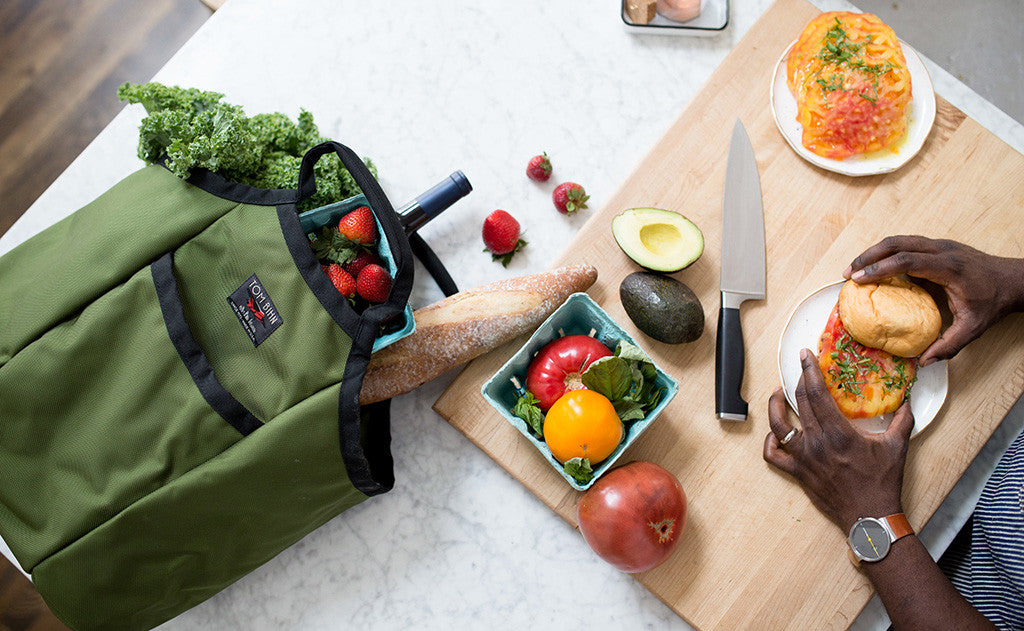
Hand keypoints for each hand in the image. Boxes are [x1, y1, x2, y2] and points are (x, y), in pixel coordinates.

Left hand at [763, 349, 913, 531]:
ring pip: (779, 426)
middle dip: (797, 380)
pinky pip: (774, 455)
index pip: (816, 394)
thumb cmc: (882, 483)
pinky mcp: (798, 472)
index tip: (805, 355)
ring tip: (779, 394)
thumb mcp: (898, 447)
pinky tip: (777, 433)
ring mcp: (803, 458)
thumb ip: (902, 419)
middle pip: (799, 403)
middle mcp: (816, 443)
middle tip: (801, 368)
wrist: (870, 517)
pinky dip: (771, 442)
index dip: (809, 371)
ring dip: (776, 406)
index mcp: (838, 433)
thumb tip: (907, 399)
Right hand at [843, 235, 1023, 365]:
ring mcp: (940, 245)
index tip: (858, 279)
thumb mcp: (973, 328)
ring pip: (900, 239)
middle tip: (848, 272)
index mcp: (947, 268)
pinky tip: (878, 266)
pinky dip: (887, 251)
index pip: (906, 261)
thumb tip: (924, 361)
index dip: (879, 269)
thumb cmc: (994, 302)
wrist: (1015, 280)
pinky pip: (907, 243)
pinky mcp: (938, 246)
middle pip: (896, 243)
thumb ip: (949, 345)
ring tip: (856, 268)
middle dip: (868, 256)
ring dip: (875, 251)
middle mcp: (942, 250)